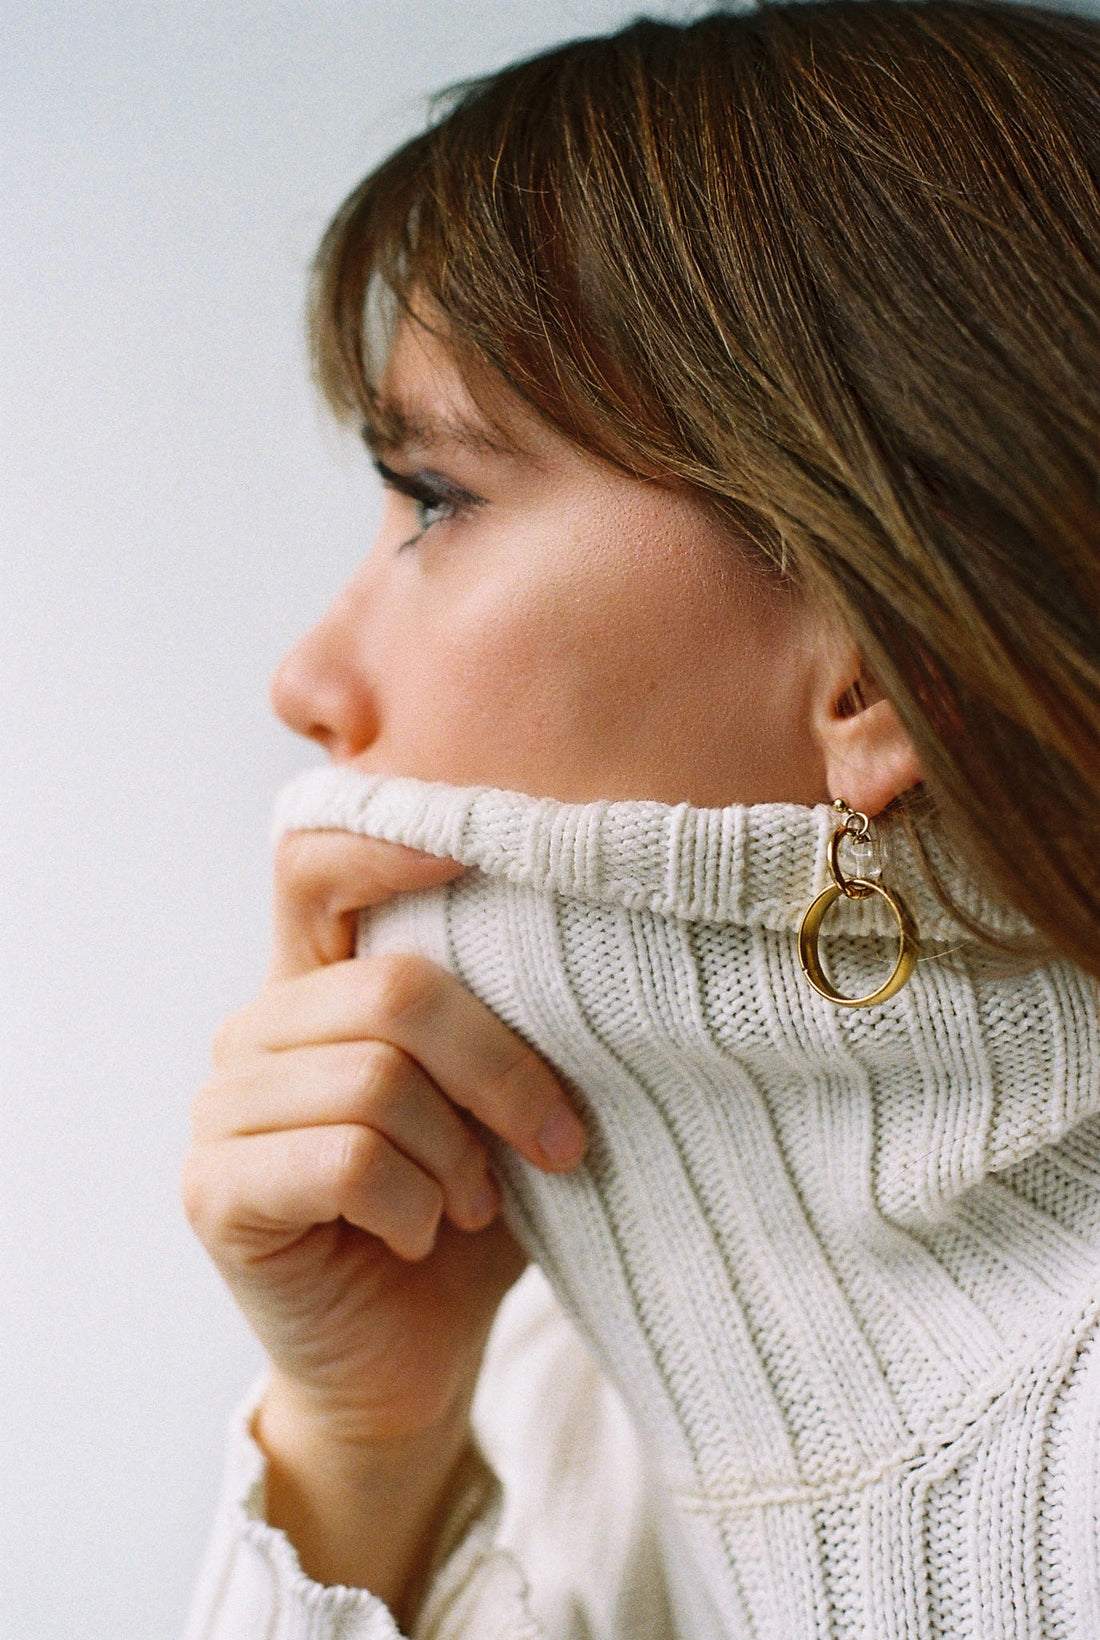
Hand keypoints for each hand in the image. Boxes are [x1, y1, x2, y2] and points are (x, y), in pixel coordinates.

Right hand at [182, 828, 585, 1598]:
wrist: (412, 1360)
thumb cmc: (466, 1215)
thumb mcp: (499, 1106)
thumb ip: (509, 1024)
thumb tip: (596, 943)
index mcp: (318, 985)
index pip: (313, 862)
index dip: (389, 837)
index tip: (487, 847)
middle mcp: (255, 1030)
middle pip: (395, 989)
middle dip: (503, 1073)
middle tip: (559, 1146)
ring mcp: (222, 1109)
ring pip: (377, 1080)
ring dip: (459, 1158)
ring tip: (473, 1203)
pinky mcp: (215, 1190)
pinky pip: (345, 1160)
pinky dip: (412, 1206)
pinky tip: (416, 1237)